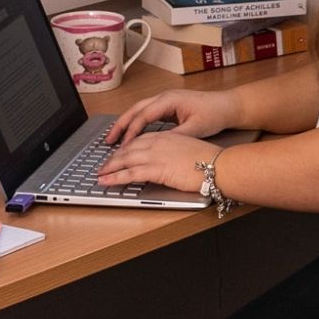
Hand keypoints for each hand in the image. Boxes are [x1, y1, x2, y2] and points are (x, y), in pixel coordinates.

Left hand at [95, 128, 214, 192]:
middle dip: (113, 158)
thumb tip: (170, 161)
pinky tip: (106, 182)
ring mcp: (156, 155)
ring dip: (109, 168)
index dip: (126, 149)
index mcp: (166, 137)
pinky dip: (115, 178)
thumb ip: (175, 152)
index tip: (118, 155)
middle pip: (128, 149)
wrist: (219, 165)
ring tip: (99, 175)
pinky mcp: (156, 169)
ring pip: (124, 160)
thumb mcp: (189, 150)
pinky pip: (129, 173)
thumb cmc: (210, 160)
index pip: (139, 140)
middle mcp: (158, 143)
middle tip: (103, 165)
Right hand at [109, 87, 240, 142]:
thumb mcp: (195, 128)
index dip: (131, 132)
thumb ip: (174, 136)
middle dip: (120, 125)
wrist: (229, 105)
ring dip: (126, 124)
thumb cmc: (214, 113)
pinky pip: (147, 114)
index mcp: (169, 100)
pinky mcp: (169, 106)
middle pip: (135, 110)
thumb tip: (157, 146)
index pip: (142, 116)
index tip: (123, 146)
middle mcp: (164, 97)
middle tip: (108, 141)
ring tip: (114, 138)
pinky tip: (132, 135)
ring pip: (139, 111)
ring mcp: (165, 101)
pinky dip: (137, 124)